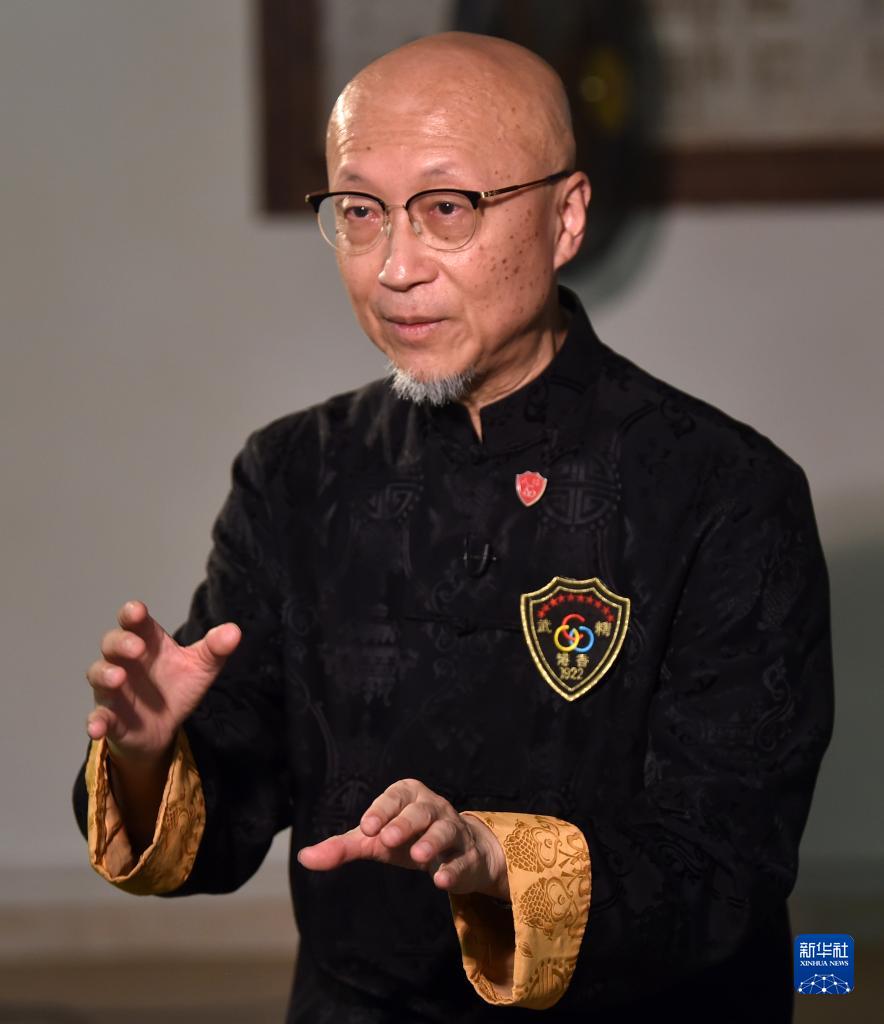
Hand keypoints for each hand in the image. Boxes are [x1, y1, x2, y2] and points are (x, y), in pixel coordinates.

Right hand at [85, 599, 240, 764]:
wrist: (165, 727)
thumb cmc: (178, 687)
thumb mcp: (202, 667)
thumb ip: (215, 648)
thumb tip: (234, 631)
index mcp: (147, 642)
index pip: (135, 622)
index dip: (133, 614)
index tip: (137, 610)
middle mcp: (125, 661)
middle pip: (112, 643)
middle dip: (121, 643)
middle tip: (137, 648)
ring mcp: (113, 689)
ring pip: (98, 674)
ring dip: (105, 674)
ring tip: (118, 678)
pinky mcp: (110, 717)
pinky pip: (97, 717)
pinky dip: (95, 721)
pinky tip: (96, 728)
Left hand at [297, 778, 509, 901]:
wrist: (457, 852)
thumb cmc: (408, 838)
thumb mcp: (375, 840)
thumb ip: (342, 847)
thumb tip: (303, 857)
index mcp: (408, 796)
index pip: (394, 797)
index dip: (381, 810)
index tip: (366, 827)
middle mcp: (433, 808)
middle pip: (420, 811)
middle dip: (404, 823)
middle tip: (387, 839)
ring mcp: (454, 831)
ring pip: (445, 831)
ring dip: (432, 842)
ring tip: (419, 857)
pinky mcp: (467, 857)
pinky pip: (463, 860)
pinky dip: (453, 870)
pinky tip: (442, 881)